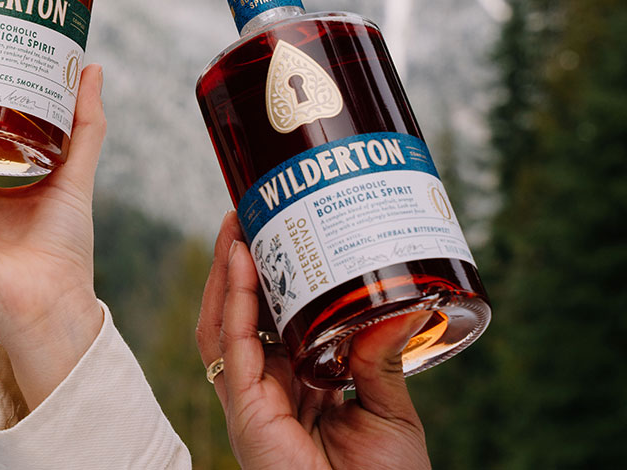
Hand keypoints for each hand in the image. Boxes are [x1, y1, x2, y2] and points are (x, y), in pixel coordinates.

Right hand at [195, 212, 431, 469]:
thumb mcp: (390, 411)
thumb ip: (383, 358)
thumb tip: (404, 302)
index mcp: (295, 386)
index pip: (268, 320)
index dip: (263, 276)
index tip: (272, 230)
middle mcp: (265, 388)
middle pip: (237, 314)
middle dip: (235, 263)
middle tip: (246, 214)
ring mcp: (250, 400)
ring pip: (223, 323)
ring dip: (225, 272)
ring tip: (236, 227)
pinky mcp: (245, 411)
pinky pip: (232, 346)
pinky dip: (232, 302)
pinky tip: (239, 267)